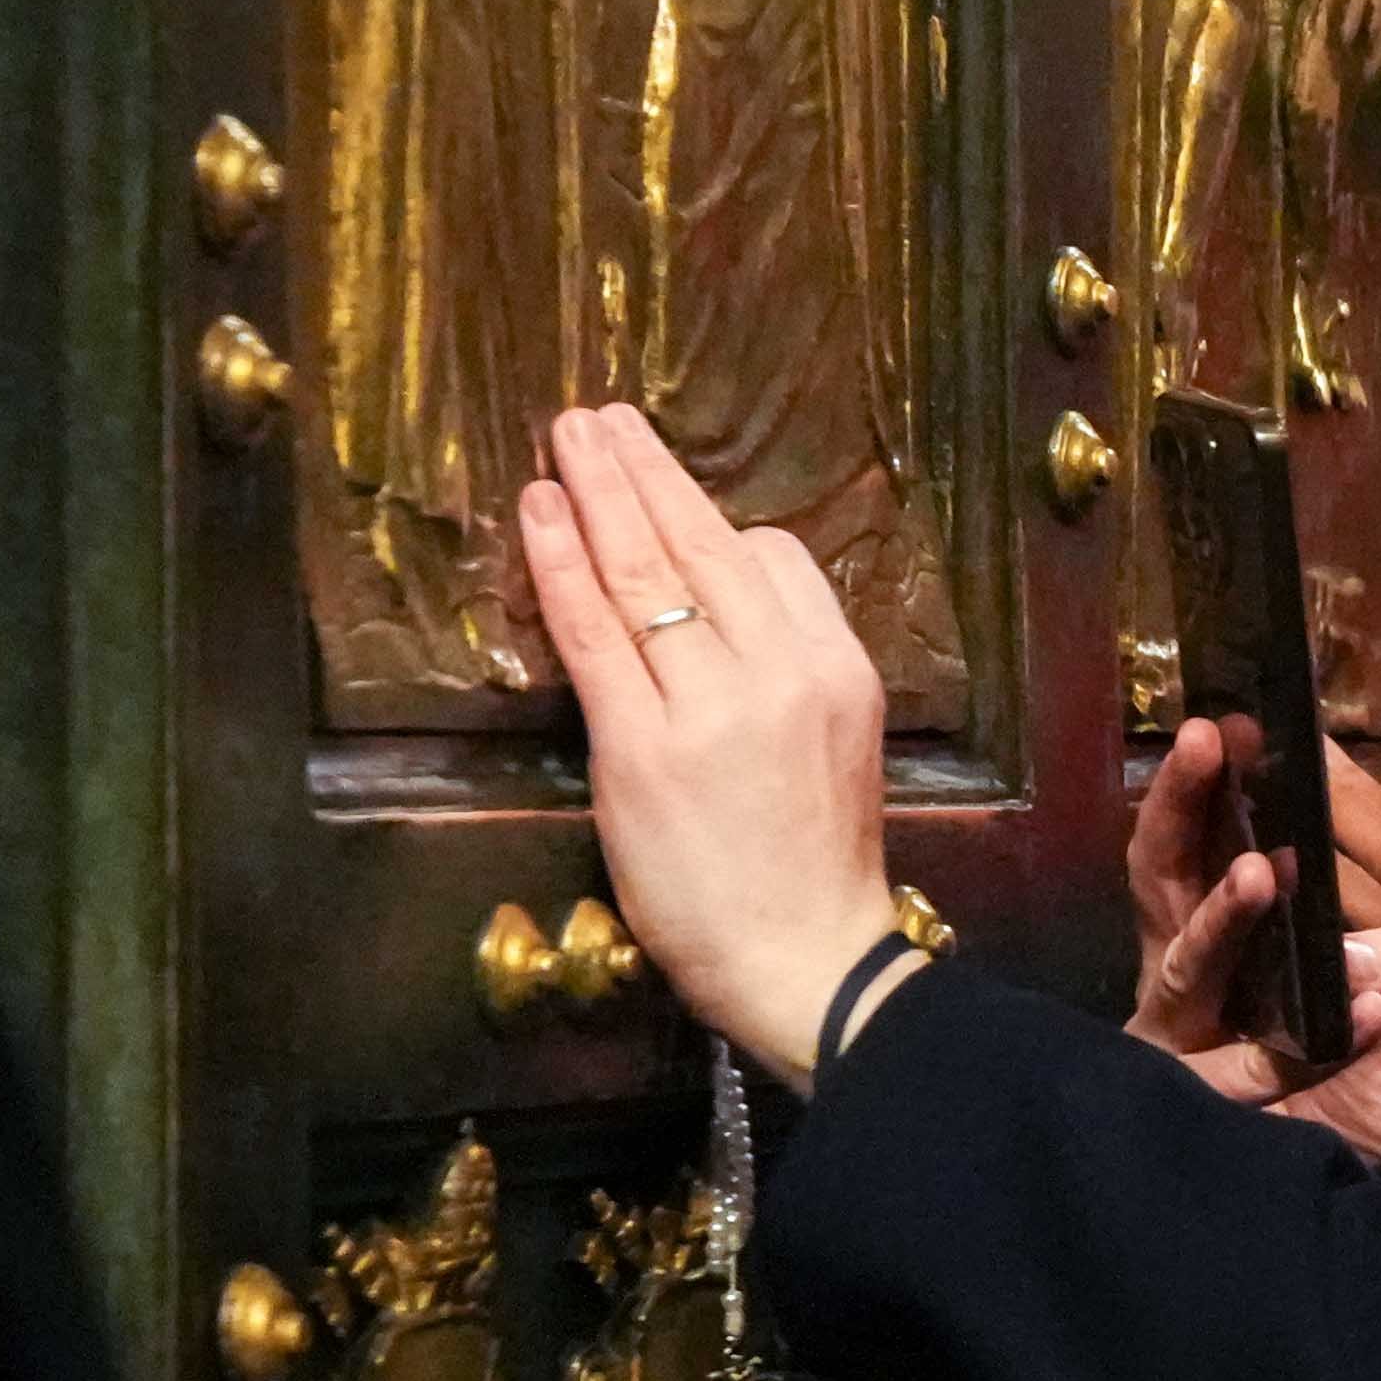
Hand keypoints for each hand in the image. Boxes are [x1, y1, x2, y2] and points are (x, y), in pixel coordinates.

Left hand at [525, 407, 896, 1074]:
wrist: (804, 962)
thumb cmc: (814, 866)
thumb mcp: (840, 745)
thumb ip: (789, 669)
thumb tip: (720, 611)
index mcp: (837, 671)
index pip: (776, 560)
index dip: (715, 525)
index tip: (669, 500)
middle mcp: (780, 674)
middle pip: (704, 546)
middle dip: (645, 472)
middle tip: (600, 418)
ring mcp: (709, 709)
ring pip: (646, 575)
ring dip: (598, 493)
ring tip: (565, 439)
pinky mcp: (641, 748)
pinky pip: (593, 633)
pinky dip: (561, 565)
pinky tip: (539, 513)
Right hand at [1128, 742, 1380, 1156]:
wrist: (1331, 1223)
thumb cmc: (1347, 1116)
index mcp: (1221, 951)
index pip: (1195, 849)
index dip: (1199, 789)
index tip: (1225, 723)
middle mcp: (1184, 986)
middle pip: (1162, 877)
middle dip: (1180, 807)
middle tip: (1206, 739)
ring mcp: (1174, 1046)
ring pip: (1183, 969)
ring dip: (1225, 920)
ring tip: (1265, 872)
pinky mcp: (1183, 1109)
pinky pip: (1225, 1070)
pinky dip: (1288, 1051)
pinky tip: (1362, 1020)